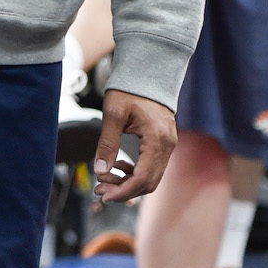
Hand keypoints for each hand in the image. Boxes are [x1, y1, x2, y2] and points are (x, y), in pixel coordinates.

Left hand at [93, 90, 174, 204]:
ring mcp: (168, 145)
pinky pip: (152, 167)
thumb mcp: (113, 113)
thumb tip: (100, 170)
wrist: (148, 72)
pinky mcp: (164, 143)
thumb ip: (107, 143)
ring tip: (104, 179)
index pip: (142, 178)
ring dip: (128, 183)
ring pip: (151, 177)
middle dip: (123, 190)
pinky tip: (117, 165)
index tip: (103, 195)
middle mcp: (167, 145)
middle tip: (99, 189)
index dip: (122, 191)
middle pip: (148, 183)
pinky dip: (135, 172)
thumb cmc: (130, 89)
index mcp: (157, 139)